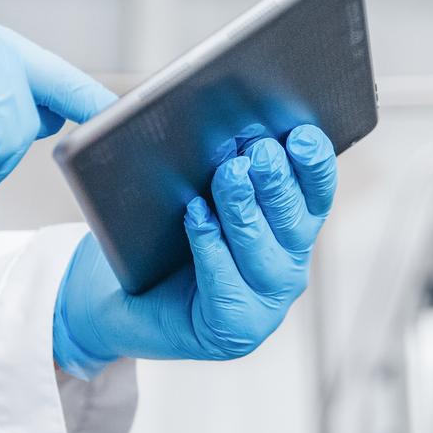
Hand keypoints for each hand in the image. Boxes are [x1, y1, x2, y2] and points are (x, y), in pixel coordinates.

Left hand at [52, 125, 337, 376]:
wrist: (116, 297)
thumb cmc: (155, 237)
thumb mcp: (186, 185)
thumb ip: (195, 149)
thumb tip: (178, 103)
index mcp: (288, 227)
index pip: (316, 193)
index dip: (315, 165)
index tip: (301, 135)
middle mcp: (286, 266)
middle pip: (295, 222)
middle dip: (278, 183)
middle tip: (258, 151)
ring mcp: (265, 304)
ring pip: (264, 254)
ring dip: (246, 211)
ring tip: (228, 176)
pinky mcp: (234, 330)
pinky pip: (227, 286)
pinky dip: (212, 248)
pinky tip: (196, 216)